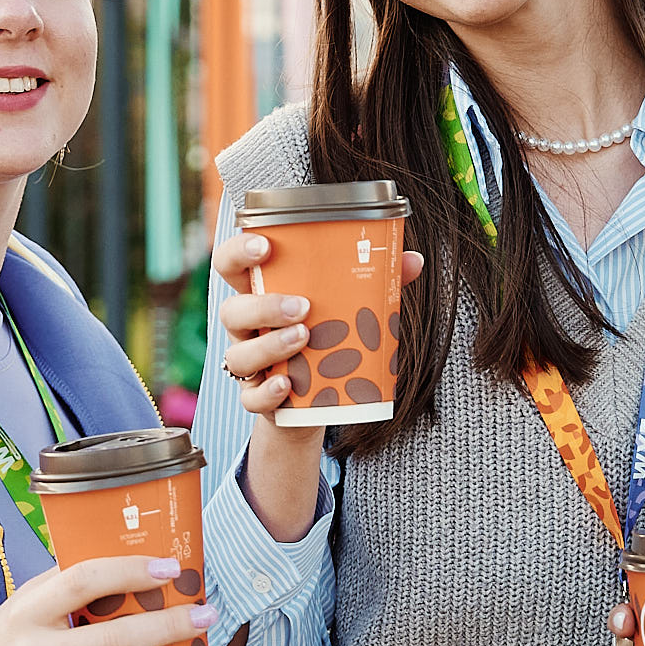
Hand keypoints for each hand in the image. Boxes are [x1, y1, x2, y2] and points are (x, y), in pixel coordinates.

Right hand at [0, 554, 217, 645]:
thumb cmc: (14, 645)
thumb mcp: (27, 607)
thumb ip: (69, 584)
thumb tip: (139, 564)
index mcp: (25, 615)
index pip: (84, 582)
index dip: (131, 571)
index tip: (170, 569)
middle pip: (115, 640)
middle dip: (171, 626)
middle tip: (205, 617)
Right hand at [211, 228, 425, 427]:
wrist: (316, 400)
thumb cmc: (326, 337)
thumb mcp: (346, 308)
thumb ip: (376, 282)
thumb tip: (414, 260)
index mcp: (261, 293)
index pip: (230, 265)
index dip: (238, 252)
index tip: (264, 245)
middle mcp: (246, 327)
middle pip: (231, 310)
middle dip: (263, 306)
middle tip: (303, 306)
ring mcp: (248, 364)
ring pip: (239, 355)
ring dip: (269, 346)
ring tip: (304, 338)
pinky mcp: (256, 398)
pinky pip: (250, 398)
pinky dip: (267, 392)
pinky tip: (287, 385)